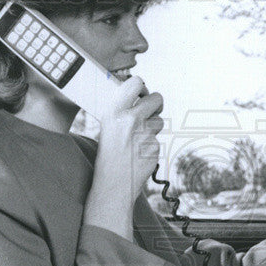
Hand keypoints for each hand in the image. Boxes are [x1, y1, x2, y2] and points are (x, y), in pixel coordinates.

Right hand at [95, 76, 164, 204]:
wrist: (112, 183)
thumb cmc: (108, 154)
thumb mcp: (107, 126)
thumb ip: (122, 111)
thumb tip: (139, 96)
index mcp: (115, 111)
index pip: (136, 82)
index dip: (141, 86)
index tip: (141, 92)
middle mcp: (130, 119)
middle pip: (157, 98)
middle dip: (155, 104)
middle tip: (149, 111)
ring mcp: (145, 134)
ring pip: (159, 121)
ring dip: (152, 127)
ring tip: (137, 140)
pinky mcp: (155, 147)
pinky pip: (158, 140)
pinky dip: (151, 145)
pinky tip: (139, 154)